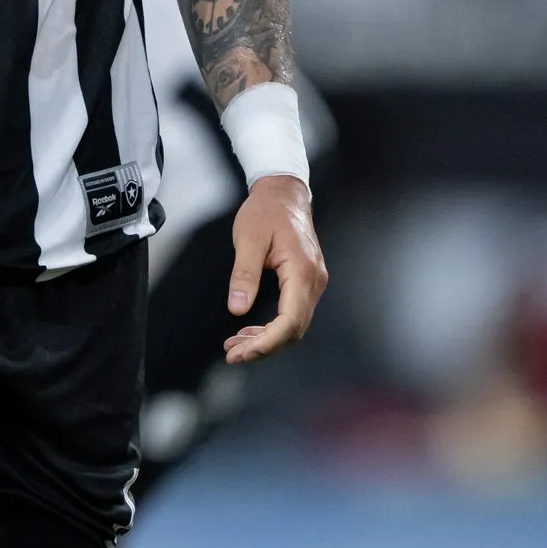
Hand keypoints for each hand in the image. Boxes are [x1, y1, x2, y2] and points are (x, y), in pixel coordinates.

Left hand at [223, 176, 324, 363]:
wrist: (283, 193)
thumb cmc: (266, 211)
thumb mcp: (248, 239)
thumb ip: (244, 274)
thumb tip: (238, 308)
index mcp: (301, 270)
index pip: (290, 320)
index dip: (267, 342)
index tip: (242, 352)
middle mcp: (313, 280)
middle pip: (294, 329)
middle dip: (263, 347)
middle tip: (232, 354)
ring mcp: (313, 282)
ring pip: (294, 325)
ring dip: (266, 340)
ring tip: (236, 346)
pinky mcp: (306, 282)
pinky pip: (293, 314)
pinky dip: (272, 328)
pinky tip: (249, 331)